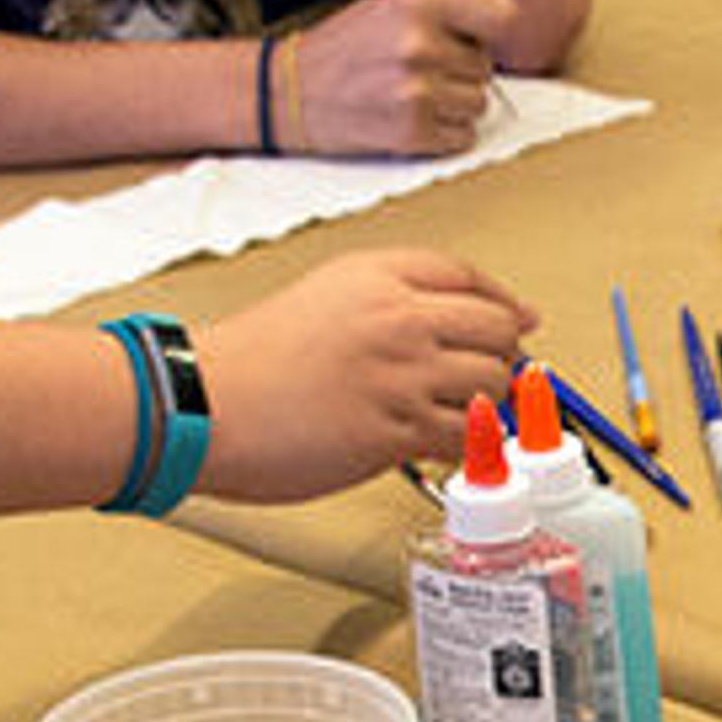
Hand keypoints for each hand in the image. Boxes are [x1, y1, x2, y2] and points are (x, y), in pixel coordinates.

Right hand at [195, 247, 537, 499]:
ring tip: (469, 414)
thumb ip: (381, 304)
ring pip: (492, 383)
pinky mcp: (397, 429)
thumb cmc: (247, 364)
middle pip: (496, 327)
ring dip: (492, 404)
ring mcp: (402, 373)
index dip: (501, 301)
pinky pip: (466, 436)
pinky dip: (470, 445)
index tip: (518, 317)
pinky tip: (451, 445)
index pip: (465, 276)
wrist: (204, 404)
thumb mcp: (320, 299)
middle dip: (506, 353)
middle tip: (496, 372)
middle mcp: (397, 317)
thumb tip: (435, 327)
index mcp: (375, 276)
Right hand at [283, 0, 514, 153]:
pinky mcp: (413, 131)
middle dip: (462, 70)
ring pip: (478, 104)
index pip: (502, 14)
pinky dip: (446, 133)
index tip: (482, 38)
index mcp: (417, 3)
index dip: (494, 31)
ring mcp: (418, 90)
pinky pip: (463, 136)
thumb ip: (443, 10)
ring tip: (415, 93)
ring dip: (455, 104)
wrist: (289, 93)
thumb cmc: (342, 49)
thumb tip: (498, 26)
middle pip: (487, 67)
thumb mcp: (387, 5)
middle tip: (422, 69)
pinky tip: (413, 117)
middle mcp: (421, 44)